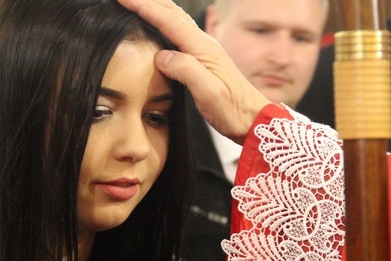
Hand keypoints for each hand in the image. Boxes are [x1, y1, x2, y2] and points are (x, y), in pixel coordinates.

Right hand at [117, 0, 270, 142]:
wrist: (253, 119)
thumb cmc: (232, 109)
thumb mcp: (209, 93)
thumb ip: (186, 70)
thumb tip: (161, 55)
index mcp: (202, 48)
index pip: (167, 20)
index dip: (143, 7)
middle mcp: (204, 43)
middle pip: (172, 12)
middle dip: (147, 0)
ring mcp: (205, 50)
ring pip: (176, 19)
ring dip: (156, 7)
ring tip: (137, 4)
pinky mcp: (204, 59)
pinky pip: (179, 33)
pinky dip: (164, 22)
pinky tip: (157, 26)